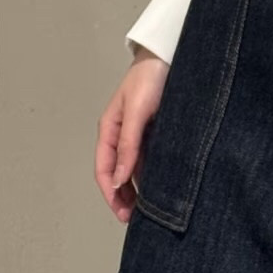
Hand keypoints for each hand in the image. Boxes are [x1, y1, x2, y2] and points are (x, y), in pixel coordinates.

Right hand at [95, 48, 169, 222]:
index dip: (110, 192)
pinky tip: (160, 186)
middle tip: (135, 219)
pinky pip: (150, 157)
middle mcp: (121, 134)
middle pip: (117, 172)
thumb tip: (119, 179)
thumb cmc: (150, 78)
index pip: (103, 169)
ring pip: (134, 167)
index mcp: (109, 129)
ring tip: (148, 209)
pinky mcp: (155, 130)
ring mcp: (138, 132)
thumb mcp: (137, 112)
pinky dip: (152, 173)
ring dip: (137, 188)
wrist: (169, 53)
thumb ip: (128, 144)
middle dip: (122, 196)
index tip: (121, 212)